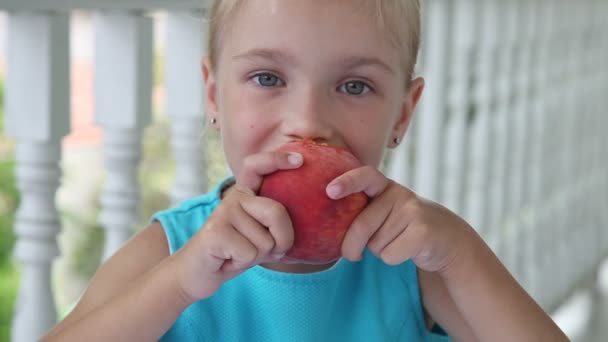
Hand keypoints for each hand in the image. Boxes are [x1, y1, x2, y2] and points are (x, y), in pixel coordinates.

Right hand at [171, 151, 302, 301]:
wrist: (199, 273)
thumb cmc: (237, 253)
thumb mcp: (262, 234)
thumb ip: (277, 224)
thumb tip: (312, 219)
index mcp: (246, 193)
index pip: (258, 165)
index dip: (277, 159)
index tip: (299, 160)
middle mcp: (234, 197)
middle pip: (277, 212)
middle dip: (283, 240)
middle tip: (270, 251)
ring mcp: (223, 212)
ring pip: (265, 241)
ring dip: (258, 256)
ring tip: (239, 253)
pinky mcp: (215, 231)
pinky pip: (250, 253)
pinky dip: (243, 263)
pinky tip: (228, 258)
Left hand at [327, 166, 475, 273]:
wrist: (446, 239)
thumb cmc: (402, 227)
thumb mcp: (385, 211)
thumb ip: (362, 212)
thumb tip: (330, 231)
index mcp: (384, 186)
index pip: (365, 176)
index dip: (347, 182)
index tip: (330, 191)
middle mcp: (399, 194)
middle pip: (361, 225)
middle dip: (351, 246)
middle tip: (352, 255)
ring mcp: (413, 211)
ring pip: (375, 244)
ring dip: (380, 251)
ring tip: (397, 242)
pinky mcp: (422, 232)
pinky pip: (389, 255)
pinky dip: (393, 259)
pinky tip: (407, 251)